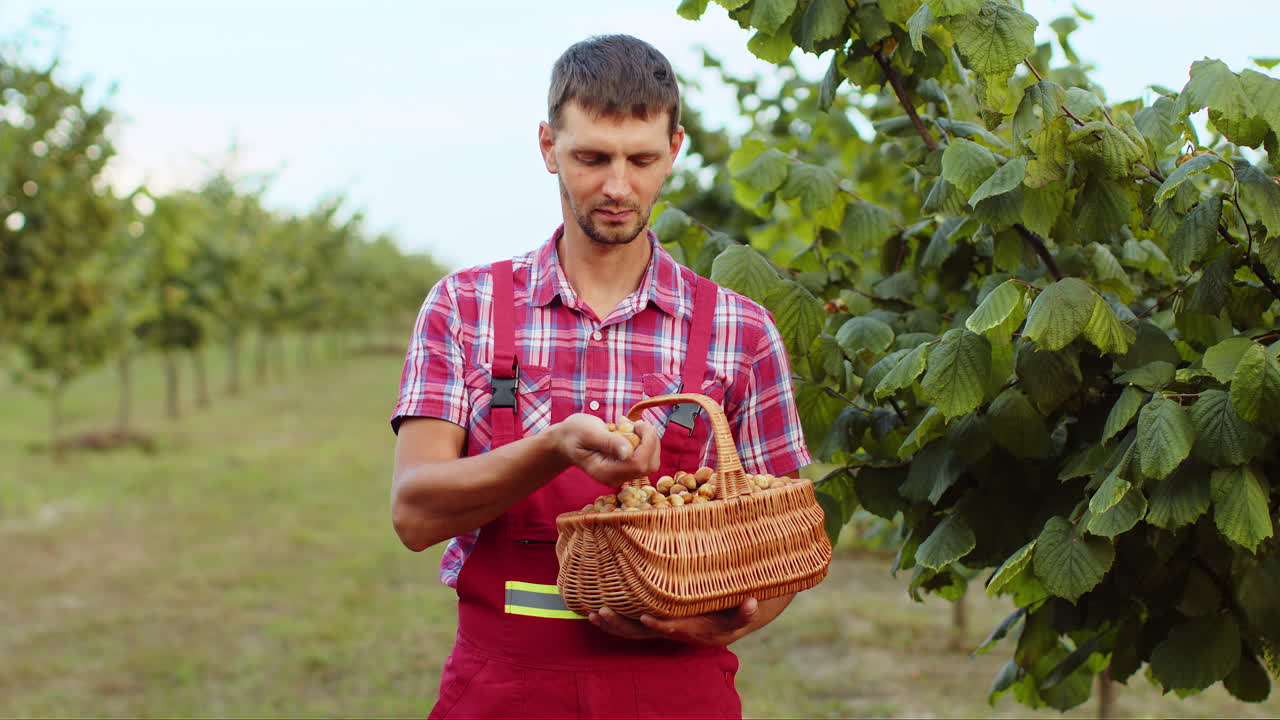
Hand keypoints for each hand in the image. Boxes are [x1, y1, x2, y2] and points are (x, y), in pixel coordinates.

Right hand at [551, 413, 659, 487]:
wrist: (567, 440)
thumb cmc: (575, 433)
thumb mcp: (589, 432)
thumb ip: (609, 442)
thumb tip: (628, 452)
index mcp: (605, 472)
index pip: (638, 464)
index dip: (647, 443)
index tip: (638, 424)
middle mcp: (616, 478)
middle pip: (649, 465)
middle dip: (650, 441)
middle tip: (636, 423)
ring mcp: (622, 474)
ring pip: (651, 461)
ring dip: (648, 440)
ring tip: (631, 426)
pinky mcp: (627, 467)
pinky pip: (647, 457)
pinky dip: (645, 441)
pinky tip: (631, 430)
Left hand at [587, 598, 758, 647]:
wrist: (721, 623)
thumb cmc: (729, 615)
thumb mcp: (739, 615)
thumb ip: (745, 611)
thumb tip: (754, 603)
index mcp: (689, 629)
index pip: (672, 628)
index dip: (659, 625)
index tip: (645, 616)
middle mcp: (670, 632)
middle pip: (642, 634)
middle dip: (621, 625)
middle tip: (601, 612)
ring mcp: (659, 629)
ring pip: (631, 632)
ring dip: (610, 624)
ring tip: (590, 613)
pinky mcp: (652, 621)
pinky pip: (628, 624)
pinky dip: (611, 619)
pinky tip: (592, 609)